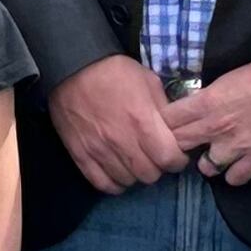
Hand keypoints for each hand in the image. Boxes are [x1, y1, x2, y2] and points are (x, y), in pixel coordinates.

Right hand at [51, 57, 181, 195]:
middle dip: (157, 167)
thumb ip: (163, 108)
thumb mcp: (148, 81)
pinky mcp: (80, 155)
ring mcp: (100, 151)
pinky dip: (114, 183)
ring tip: (135, 162)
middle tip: (155, 157)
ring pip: (127, 181)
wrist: (73, 67)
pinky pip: (102, 183)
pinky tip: (118, 173)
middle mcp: (123, 142)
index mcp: (143, 123)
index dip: (177, 160)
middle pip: (149, 175)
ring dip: (135, 174)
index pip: (169, 159)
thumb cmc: (114, 71)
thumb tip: (173, 129)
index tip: (176, 155)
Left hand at [163, 63, 250, 188]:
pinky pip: (235, 179)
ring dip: (207, 162)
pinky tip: (237, 165)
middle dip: (180, 145)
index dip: (165, 124)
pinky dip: (234, 174)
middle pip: (180, 145)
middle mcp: (216, 127)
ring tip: (215, 155)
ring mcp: (236, 147)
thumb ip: (207, 97)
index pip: (168, 120)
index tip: (168, 126)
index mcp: (206, 103)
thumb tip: (192, 106)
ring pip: (205, 168)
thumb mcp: (227, 79)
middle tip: (187, 144)